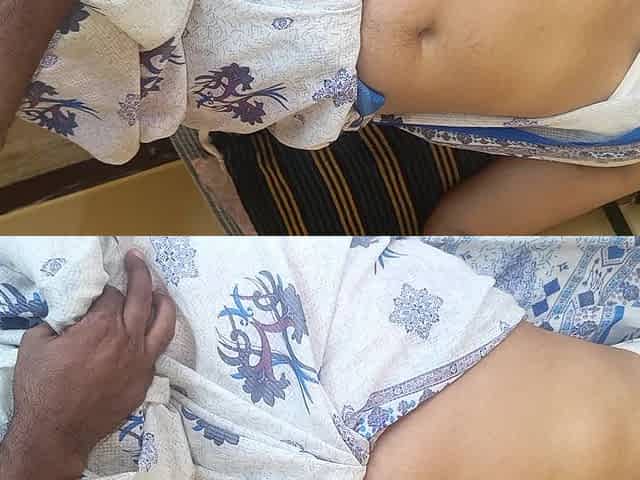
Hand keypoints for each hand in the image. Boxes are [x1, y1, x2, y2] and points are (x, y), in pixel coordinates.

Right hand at [0, 250, 175, 479]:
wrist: (57, 431)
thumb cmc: (42, 388)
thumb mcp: (35, 344)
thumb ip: (57, 321)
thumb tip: (70, 314)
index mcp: (101, 326)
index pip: (112, 294)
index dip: (106, 287)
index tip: (102, 286)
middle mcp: (127, 338)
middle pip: (142, 296)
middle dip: (140, 273)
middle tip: (137, 259)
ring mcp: (141, 360)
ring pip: (164, 323)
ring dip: (164, 302)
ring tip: (161, 292)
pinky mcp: (145, 379)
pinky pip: (158, 351)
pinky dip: (157, 336)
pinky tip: (154, 331)